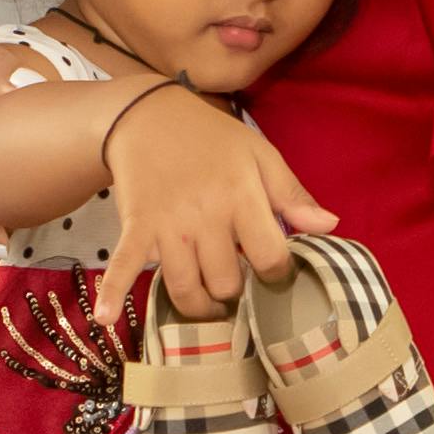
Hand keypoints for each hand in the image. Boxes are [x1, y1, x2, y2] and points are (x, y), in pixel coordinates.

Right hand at [93, 85, 337, 328]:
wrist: (148, 116)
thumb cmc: (212, 138)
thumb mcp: (260, 155)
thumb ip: (293, 194)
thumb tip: (330, 226)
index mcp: (242, 197)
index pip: (271, 259)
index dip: (277, 275)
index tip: (273, 273)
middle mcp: (206, 216)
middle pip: (227, 283)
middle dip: (236, 290)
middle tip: (236, 281)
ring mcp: (168, 225)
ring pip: (186, 289)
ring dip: (199, 306)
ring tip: (209, 305)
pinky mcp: (135, 227)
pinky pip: (123, 265)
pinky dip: (112, 293)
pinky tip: (103, 318)